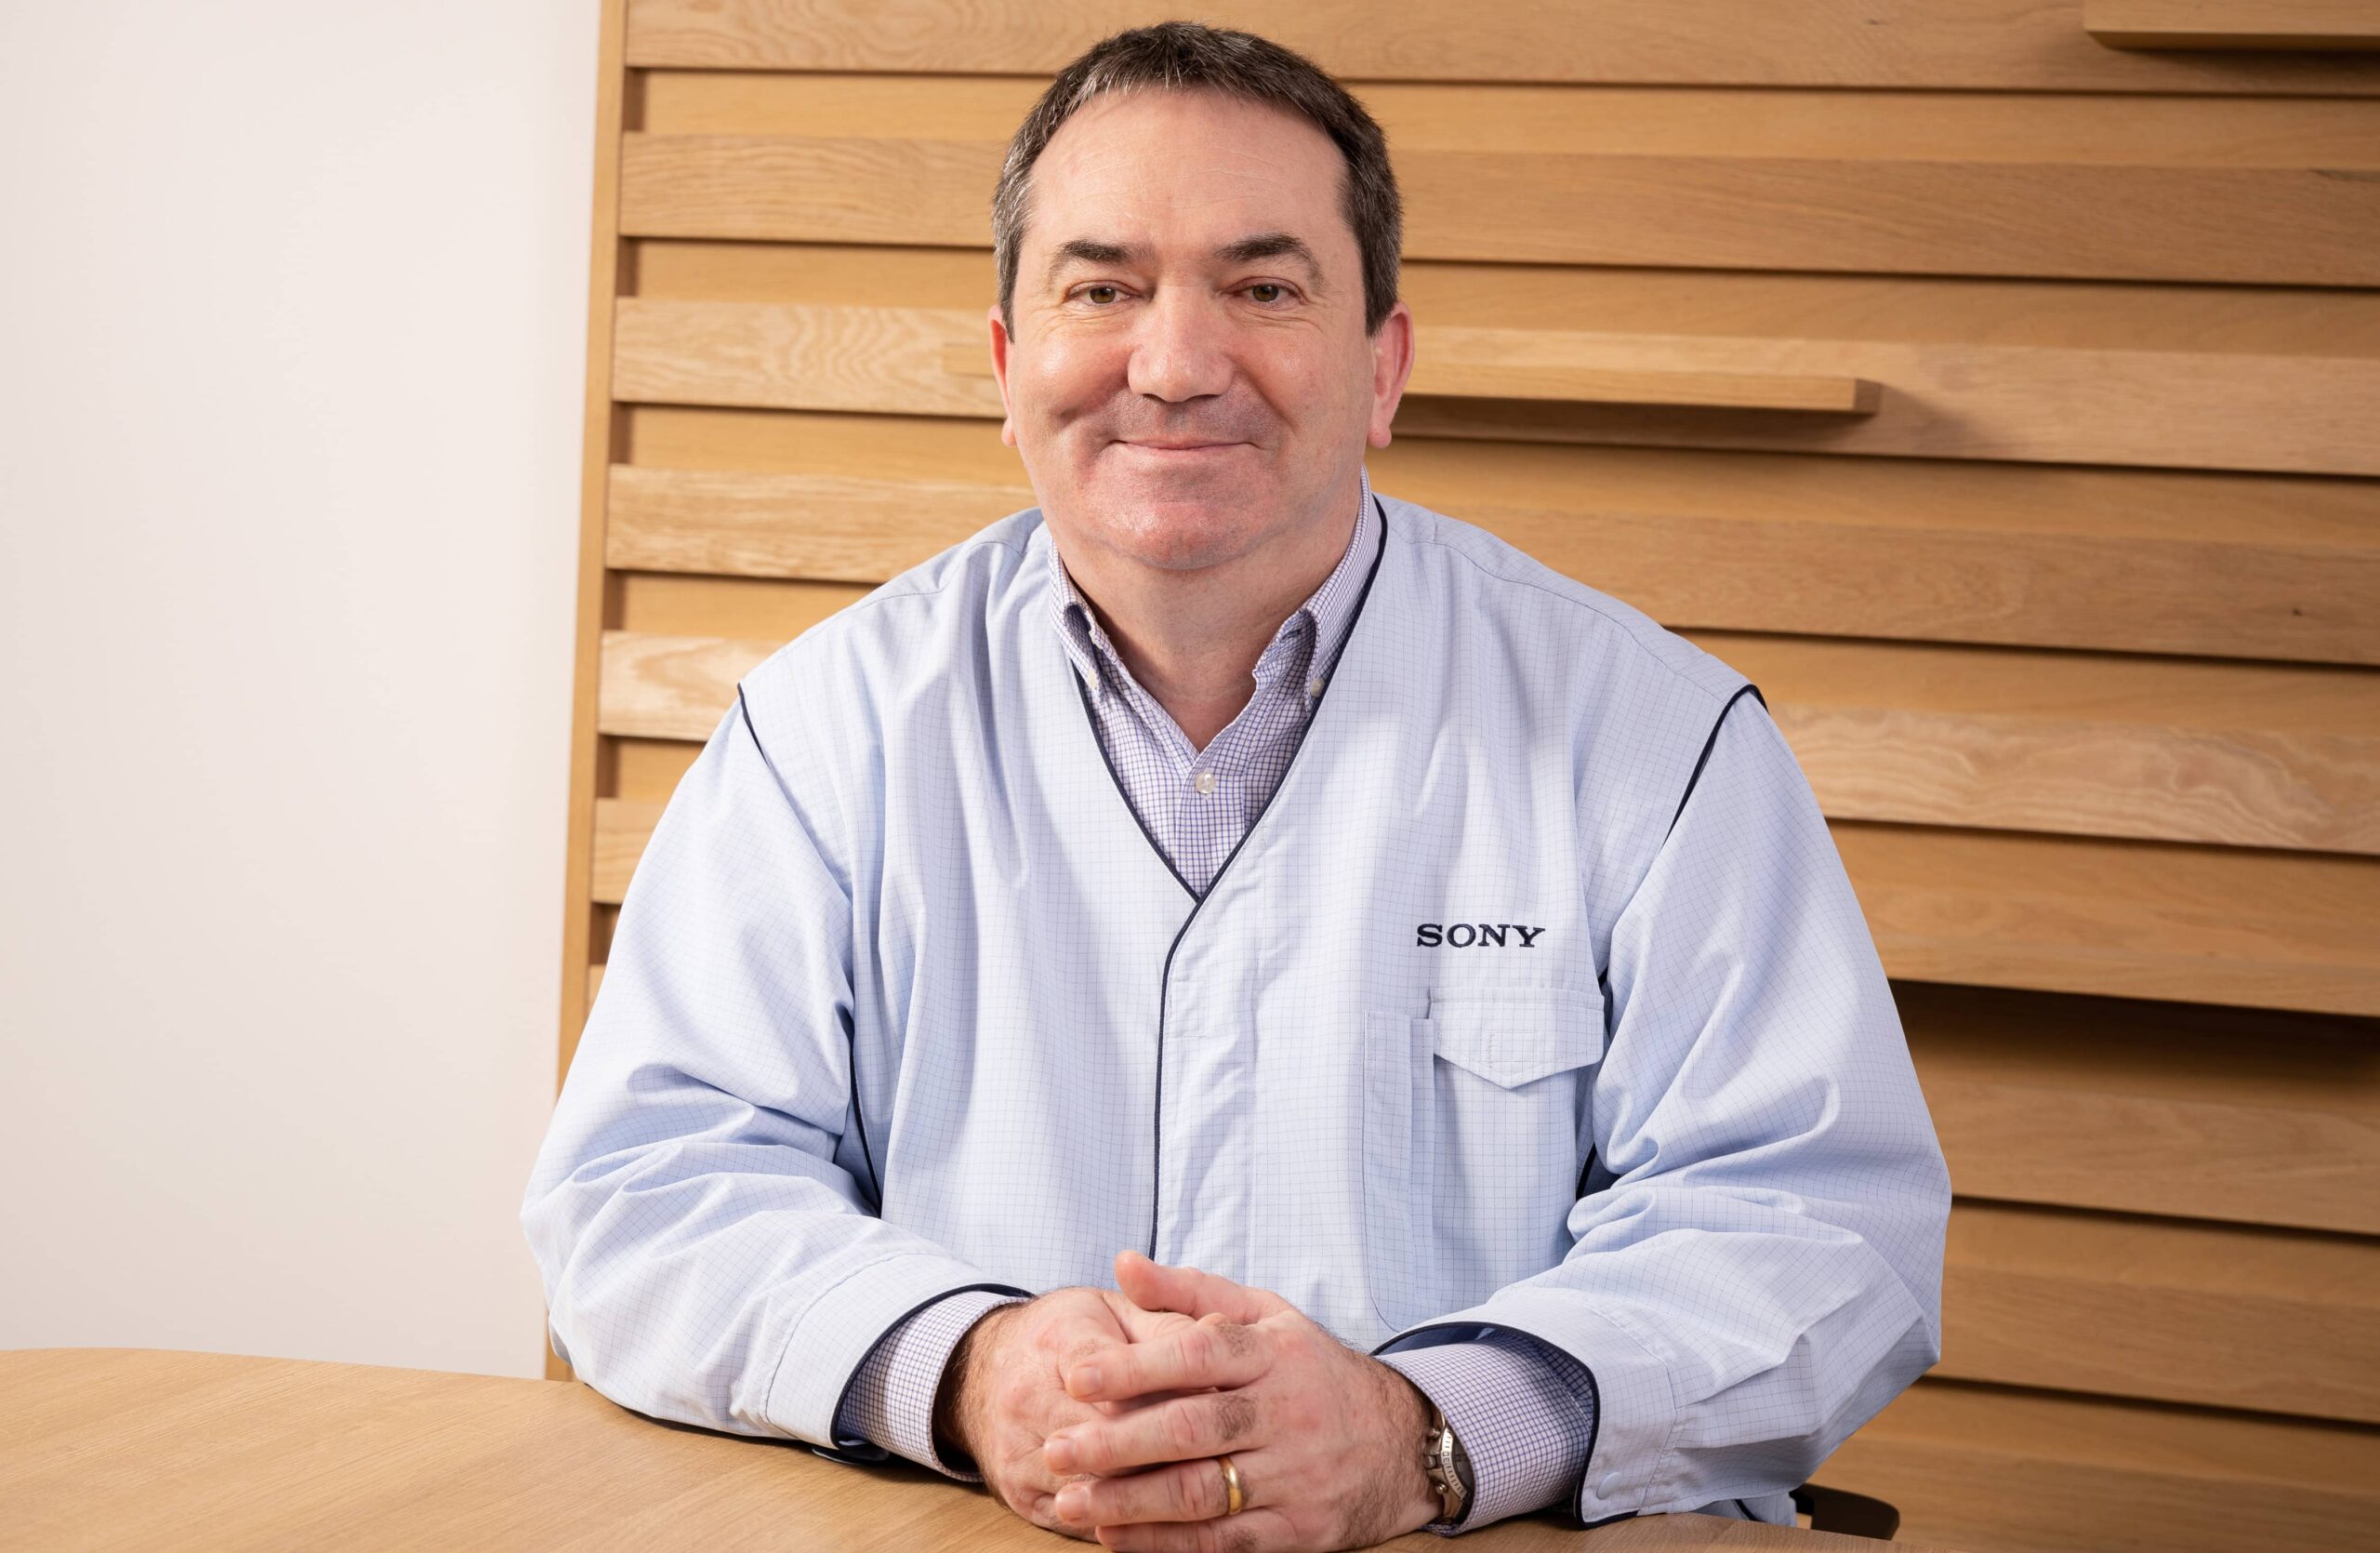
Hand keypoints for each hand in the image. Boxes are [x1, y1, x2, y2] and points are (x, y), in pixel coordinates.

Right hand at [936, 1285, 1205, 1537]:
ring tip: (1206, 1489)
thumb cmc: (1066, 1336)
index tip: (1223, 1397)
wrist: (981, 1371)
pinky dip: (1127, 1523)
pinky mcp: (1021, 1497)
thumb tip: (1220, 1334)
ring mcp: (1020, 1454)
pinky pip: (1082, 1522)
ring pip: (1099, 1485)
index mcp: (1059, 1340)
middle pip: (1111, 1436)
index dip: (1174, 1387)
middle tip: (1226, 1452)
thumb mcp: (1112, 1310)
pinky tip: (1167, 1518)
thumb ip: (1165, 1322)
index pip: (1121, 1371)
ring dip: (1153, 1492)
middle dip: (1171, 1446)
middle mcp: (1029, 1399)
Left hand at [1043, 1251, 1441, 1551]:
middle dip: (1116, 1444)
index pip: (1198, 1355)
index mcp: (1273, 1353)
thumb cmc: (1312, 1371)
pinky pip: (1224, 1542)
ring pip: (1202, 1492)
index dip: (1134, 1367)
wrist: (1401, 1442)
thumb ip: (1191, 1292)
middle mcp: (1285, 1413)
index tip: (1074, 1376)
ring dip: (1130, 1501)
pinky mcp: (1299, 1530)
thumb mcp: (1267, 1316)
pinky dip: (1167, 1544)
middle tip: (1056, 1450)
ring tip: (1070, 1502)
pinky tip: (1118, 1536)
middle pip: (1191, 1429)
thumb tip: (1123, 1263)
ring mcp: (1295, 1475)